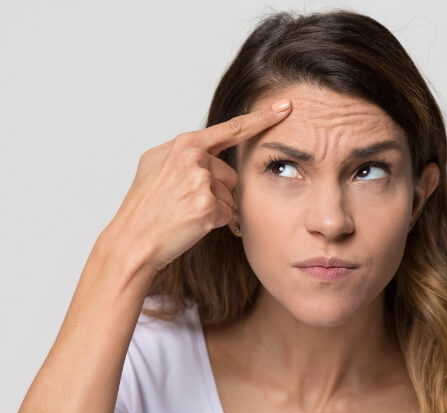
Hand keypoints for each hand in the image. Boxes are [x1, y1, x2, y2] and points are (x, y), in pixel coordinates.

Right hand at [104, 99, 291, 274]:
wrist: (133, 240)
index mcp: (183, 145)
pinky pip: (228, 214)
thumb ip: (184, 154)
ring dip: (216, 207)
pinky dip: (215, 222)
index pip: (230, 129)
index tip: (284, 109)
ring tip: (185, 213)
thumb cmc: (144, 207)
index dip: (260, 119)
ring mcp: (201, 181)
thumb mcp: (156, 166)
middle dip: (216, 191)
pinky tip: (191, 224)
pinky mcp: (207, 206)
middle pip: (230, 174)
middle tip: (185, 203)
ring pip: (230, 195)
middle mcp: (193, 158)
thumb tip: (206, 152)